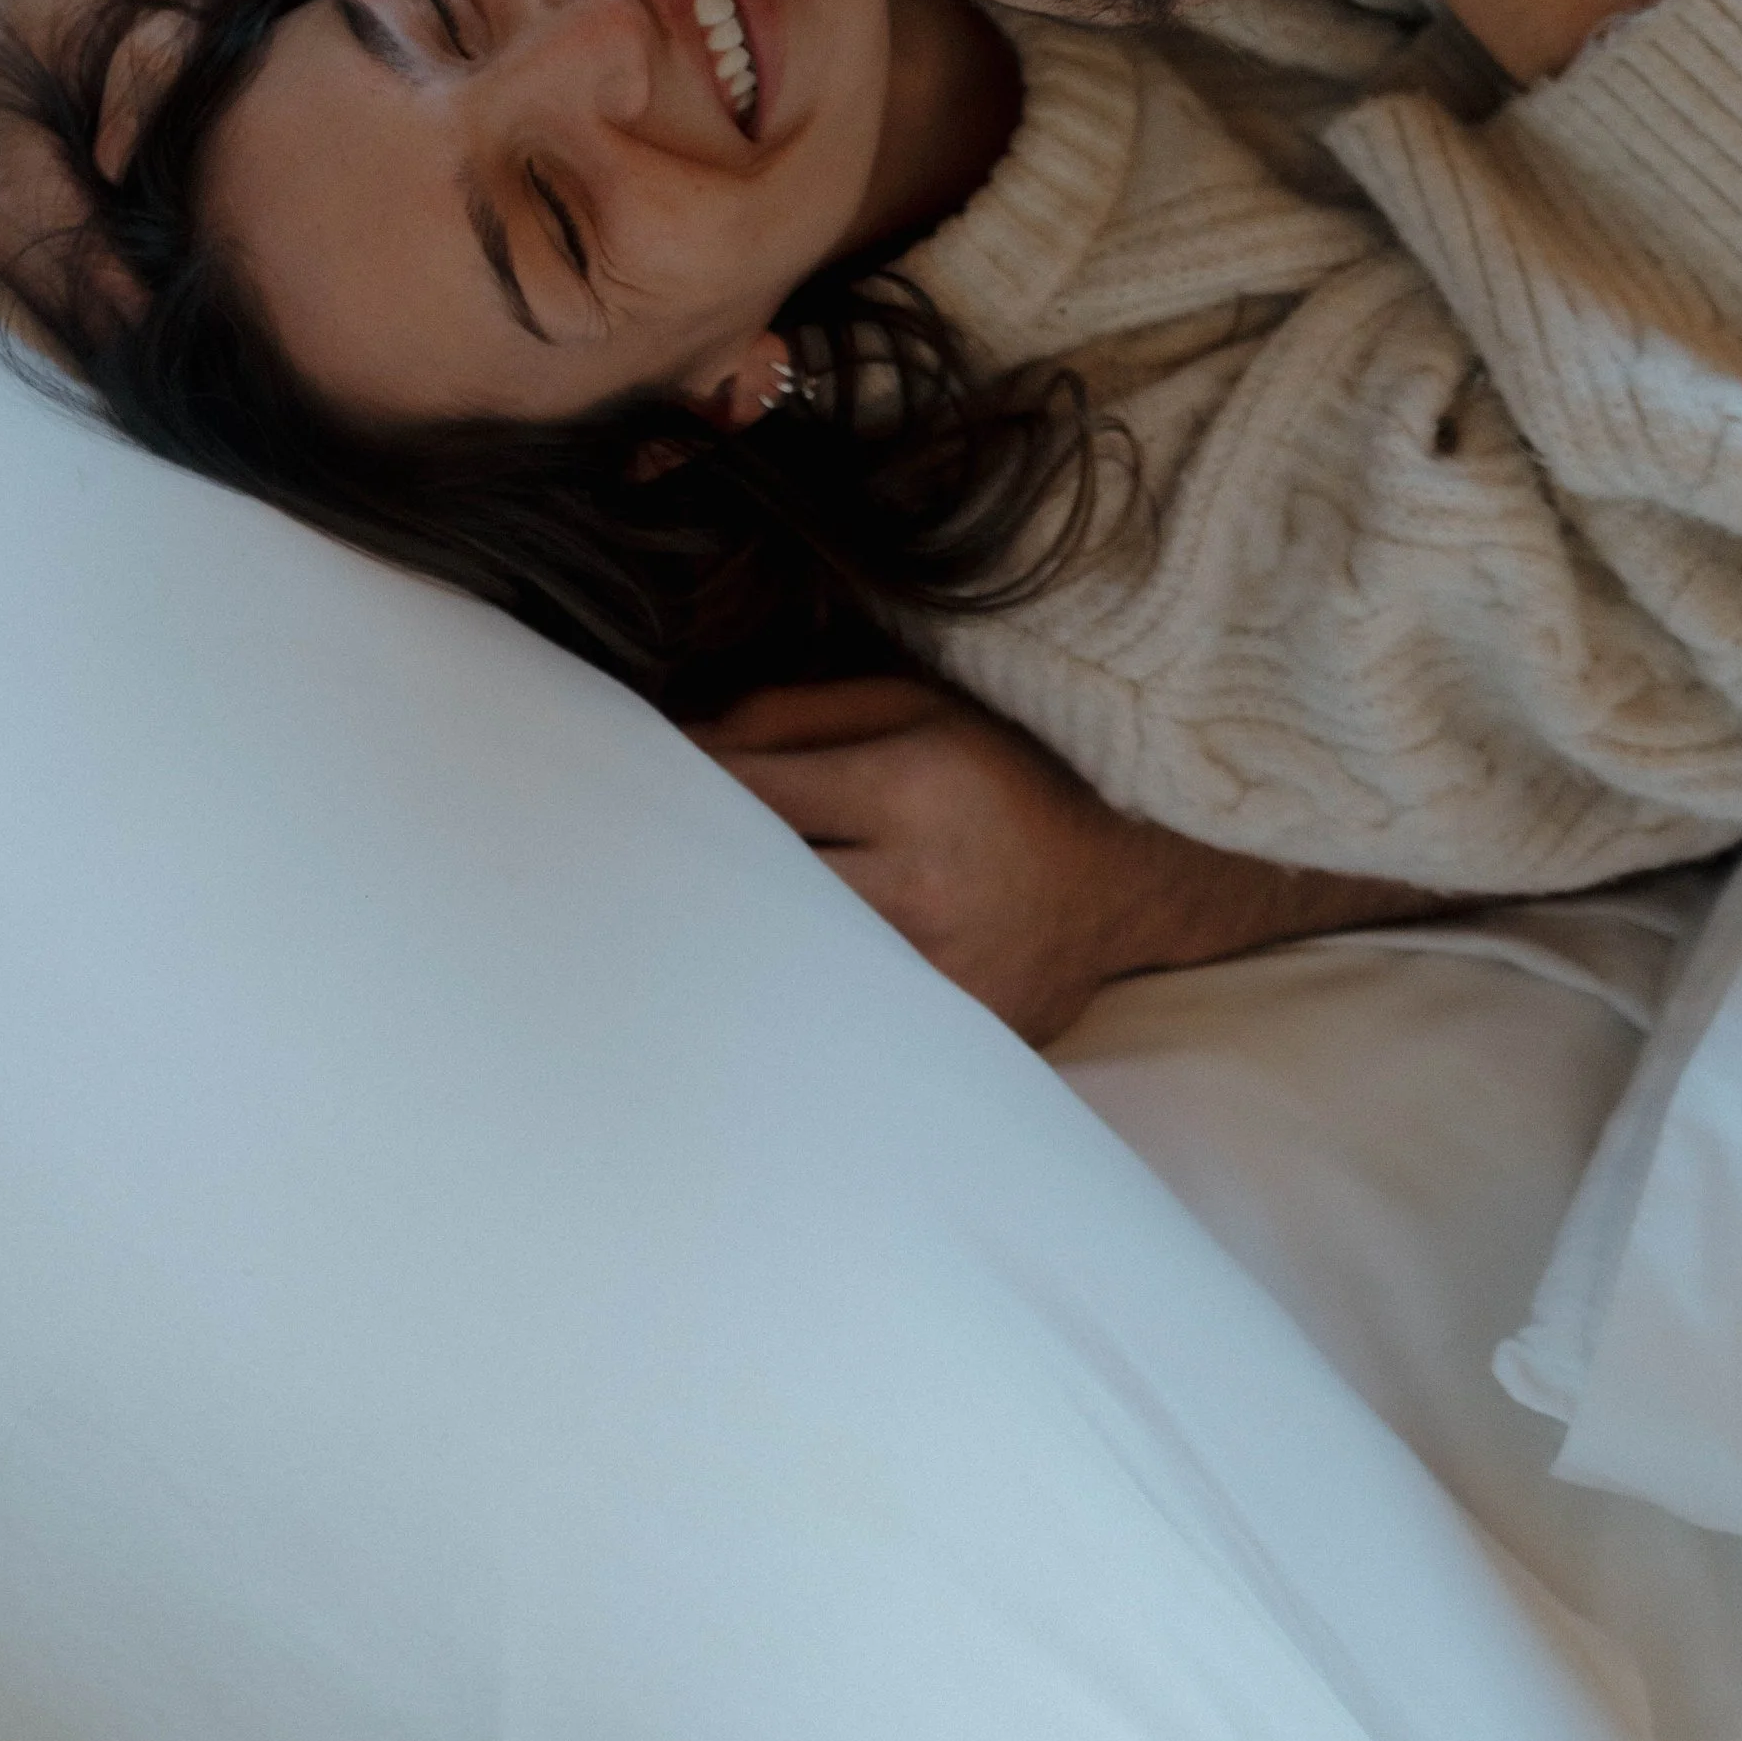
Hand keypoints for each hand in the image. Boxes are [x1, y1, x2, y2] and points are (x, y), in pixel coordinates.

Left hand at [692, 673, 1449, 1045]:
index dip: (677, 788)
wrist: (1125, 879)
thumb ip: (796, 714)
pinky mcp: (954, 1035)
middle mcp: (920, 885)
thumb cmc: (1005, 774)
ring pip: (791, 961)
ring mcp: (939, 972)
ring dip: (735, 940)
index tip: (620, 784)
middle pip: (759, 885)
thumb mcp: (914, 706)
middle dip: (691, 871)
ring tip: (670, 937)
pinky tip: (755, 996)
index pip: (750, 792)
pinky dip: (799, 1000)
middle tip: (616, 873)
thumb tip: (684, 737)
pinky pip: (847, 1018)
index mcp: (908, 787)